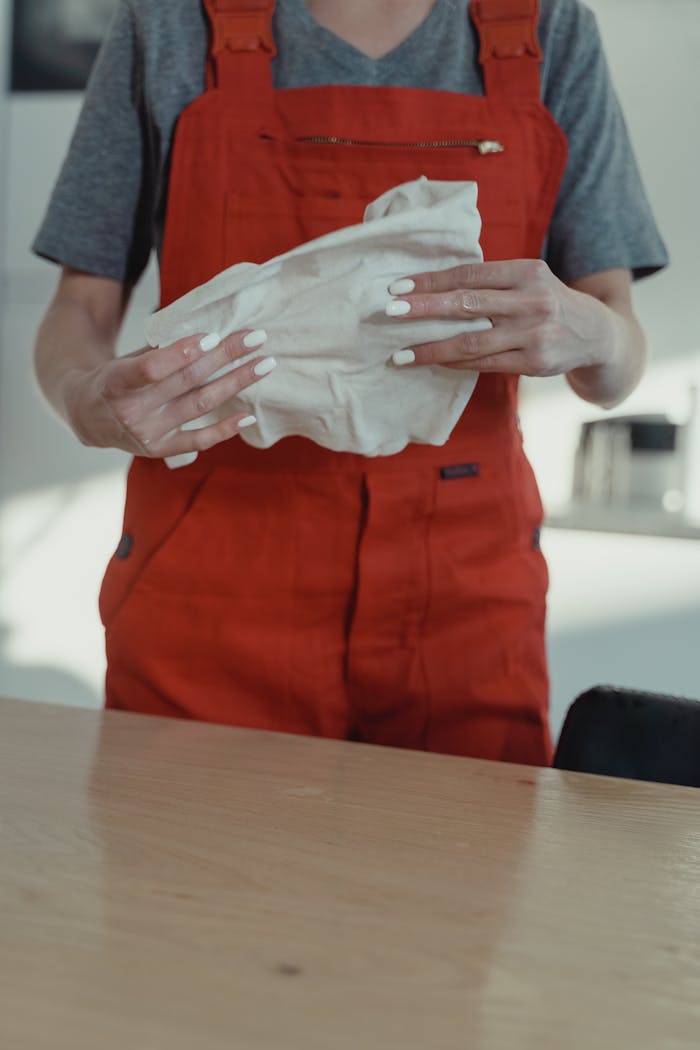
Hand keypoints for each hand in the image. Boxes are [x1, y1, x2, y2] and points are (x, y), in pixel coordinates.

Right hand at [65, 328, 274, 456]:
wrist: (87, 417)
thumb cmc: (114, 379)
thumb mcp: (124, 359)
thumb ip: (160, 351)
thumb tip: (208, 332)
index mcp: (116, 382)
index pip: (152, 367)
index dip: (183, 352)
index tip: (213, 335)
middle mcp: (131, 411)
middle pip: (187, 381)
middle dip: (225, 356)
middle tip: (256, 338)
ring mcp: (147, 433)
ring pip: (200, 404)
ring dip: (236, 383)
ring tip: (264, 365)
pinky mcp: (160, 450)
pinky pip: (199, 440)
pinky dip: (225, 428)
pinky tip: (247, 415)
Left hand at [385, 259, 616, 376]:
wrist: (596, 333)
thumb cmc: (547, 301)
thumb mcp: (529, 279)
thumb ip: (491, 281)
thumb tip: (432, 287)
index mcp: (527, 272)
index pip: (469, 274)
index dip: (432, 281)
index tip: (398, 287)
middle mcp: (532, 301)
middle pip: (467, 304)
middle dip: (425, 308)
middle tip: (390, 311)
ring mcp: (534, 334)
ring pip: (471, 341)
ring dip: (431, 348)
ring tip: (400, 354)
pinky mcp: (534, 363)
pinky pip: (484, 363)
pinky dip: (454, 363)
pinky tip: (432, 362)